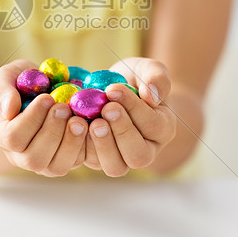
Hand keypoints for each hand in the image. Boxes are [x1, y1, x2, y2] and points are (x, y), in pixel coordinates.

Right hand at [0, 60, 87, 176]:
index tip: (47, 97)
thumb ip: (2, 90)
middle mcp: (20, 156)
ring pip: (56, 166)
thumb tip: (9, 108)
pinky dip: (86, 144)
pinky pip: (77, 161)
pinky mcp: (66, 161)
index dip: (31, 119)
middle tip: (64, 107)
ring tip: (78, 119)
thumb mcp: (7, 77)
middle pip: (34, 158)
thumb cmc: (19, 84)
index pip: (13, 138)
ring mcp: (44, 162)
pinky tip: (89, 124)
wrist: (39, 95)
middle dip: (52, 132)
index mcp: (2, 135)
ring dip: (70, 143)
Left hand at [83, 58, 176, 176]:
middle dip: (121, 132)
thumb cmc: (136, 80)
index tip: (114, 90)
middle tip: (106, 109)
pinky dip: (81, 146)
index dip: (133, 108)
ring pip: (115, 166)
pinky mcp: (98, 159)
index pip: (152, 125)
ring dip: (102, 144)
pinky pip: (91, 162)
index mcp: (163, 129)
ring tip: (91, 121)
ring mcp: (121, 158)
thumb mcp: (148, 70)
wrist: (116, 92)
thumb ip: (156, 77)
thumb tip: (152, 95)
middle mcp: (145, 150)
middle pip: (138, 156)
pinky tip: (74, 124)